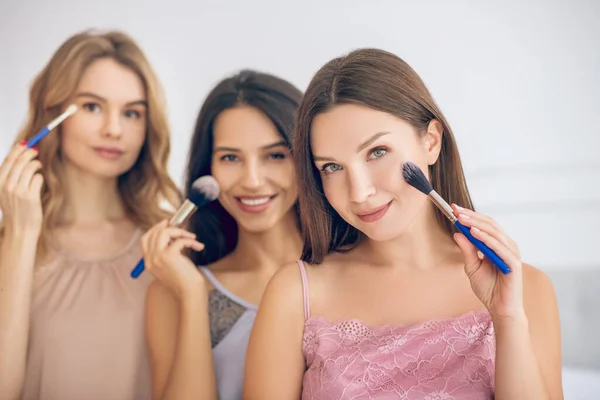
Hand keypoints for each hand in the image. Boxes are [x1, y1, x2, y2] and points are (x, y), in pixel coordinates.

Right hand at [0, 142, 43, 234]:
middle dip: (28, 153)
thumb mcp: (5, 193)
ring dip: (35, 164)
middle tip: (35, 150)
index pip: (7, 161)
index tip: (25, 143)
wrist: (20, 230)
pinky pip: (37, 178)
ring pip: (29, 168)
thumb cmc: (16, 210)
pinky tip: (39, 179)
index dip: (16, 150)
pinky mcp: (30, 197)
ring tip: (38, 165)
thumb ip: (9, 178)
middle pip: (18, 162)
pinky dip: (39, 176)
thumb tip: (20, 158)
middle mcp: (6, 186)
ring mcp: (17, 191)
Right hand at [140, 220, 205, 298]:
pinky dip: (191, 241)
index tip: (165, 224)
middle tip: (181, 227)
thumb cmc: (183, 280)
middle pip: (154, 233)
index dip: (155, 229)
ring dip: (180, 232)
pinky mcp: (169, 256)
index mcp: (148, 262)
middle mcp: (150, 259)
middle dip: (168, 227)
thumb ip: (166, 251)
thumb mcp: (170, 265)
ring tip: (192, 238)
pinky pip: (180, 240)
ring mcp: (158, 257)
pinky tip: (198, 246)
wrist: (189, 292)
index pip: (145, 239)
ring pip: (164, 233)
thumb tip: (171, 234)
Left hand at [451, 204, 525, 322]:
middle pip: (490, 225)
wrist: (500, 308)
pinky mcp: (513, 263)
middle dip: (472, 216)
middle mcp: (507, 246)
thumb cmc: (489, 288)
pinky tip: (474, 233)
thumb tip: (457, 233)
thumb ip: (467, 250)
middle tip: (456, 210)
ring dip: (477, 224)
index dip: (470, 216)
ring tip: (462, 219)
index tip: (454, 209)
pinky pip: (499, 247)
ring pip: (494, 233)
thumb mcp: (472, 267)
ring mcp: (511, 253)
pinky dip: (486, 239)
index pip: (485, 225)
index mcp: (498, 245)